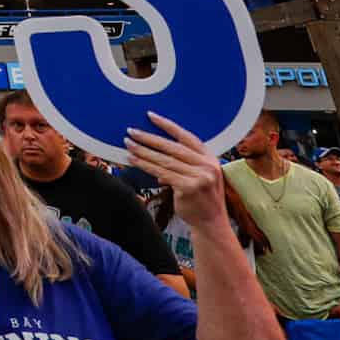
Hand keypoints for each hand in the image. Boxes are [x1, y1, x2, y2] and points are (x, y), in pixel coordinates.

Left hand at [125, 113, 226, 231]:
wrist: (211, 223)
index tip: (150, 116)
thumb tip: (156, 157)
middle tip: (131, 131)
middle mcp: (207, 165)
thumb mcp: (199, 177)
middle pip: (172, 147)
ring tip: (128, 144)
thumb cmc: (201, 199)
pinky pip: (161, 173)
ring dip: (143, 151)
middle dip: (149, 138)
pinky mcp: (189, 187)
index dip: (167, 126)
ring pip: (164, 160)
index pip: (186, 137)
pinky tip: (133, 160)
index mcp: (210, 158)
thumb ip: (182, 165)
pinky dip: (145, 166)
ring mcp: (199, 176)